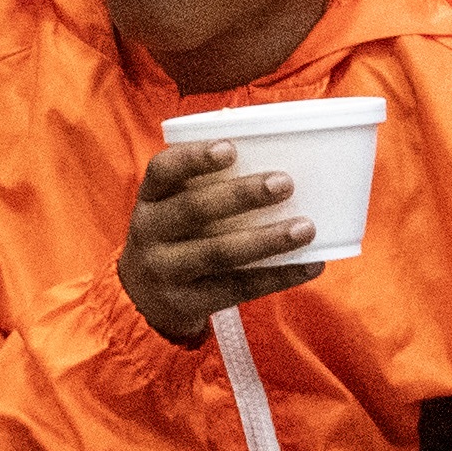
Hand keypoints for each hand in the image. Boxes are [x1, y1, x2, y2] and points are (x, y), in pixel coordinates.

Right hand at [119, 139, 318, 344]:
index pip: (162, 170)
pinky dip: (277, 276)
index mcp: (149, 197)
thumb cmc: (176, 234)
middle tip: (285, 183)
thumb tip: (277, 152)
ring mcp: (166, 271)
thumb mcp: (173, 207)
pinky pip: (237, 289)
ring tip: (306, 228)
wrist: (143, 299)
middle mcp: (150, 232)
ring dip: (266, 239)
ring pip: (219, 253)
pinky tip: (308, 264)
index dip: (194, 158)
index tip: (231, 148)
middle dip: (241, 195)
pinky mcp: (188, 303)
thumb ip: (207, 183)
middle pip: (194, 209)